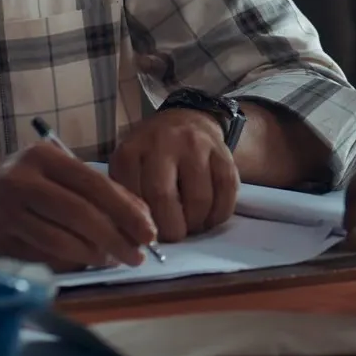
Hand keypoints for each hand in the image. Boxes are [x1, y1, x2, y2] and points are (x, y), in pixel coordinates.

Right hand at [0, 144, 157, 270]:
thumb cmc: (24, 179)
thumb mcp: (57, 170)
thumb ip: (97, 189)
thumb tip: (140, 217)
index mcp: (44, 158)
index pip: (94, 184)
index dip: (126, 210)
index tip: (149, 231)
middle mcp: (23, 181)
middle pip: (80, 214)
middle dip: (115, 239)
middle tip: (137, 256)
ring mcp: (9, 212)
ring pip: (62, 240)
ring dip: (94, 255)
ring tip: (113, 259)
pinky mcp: (2, 240)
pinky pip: (46, 255)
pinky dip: (72, 261)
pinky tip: (87, 261)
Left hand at [109, 107, 239, 241]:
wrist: (185, 120)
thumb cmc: (151, 155)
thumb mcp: (128, 169)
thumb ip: (129, 197)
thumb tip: (138, 234)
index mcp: (131, 151)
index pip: (132, 197)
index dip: (142, 224)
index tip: (148, 234)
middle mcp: (162, 143)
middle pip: (163, 196)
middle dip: (171, 228)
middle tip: (174, 235)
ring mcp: (195, 145)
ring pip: (200, 199)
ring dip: (196, 223)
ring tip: (191, 225)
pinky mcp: (222, 152)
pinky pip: (226, 192)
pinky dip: (219, 214)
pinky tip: (209, 217)